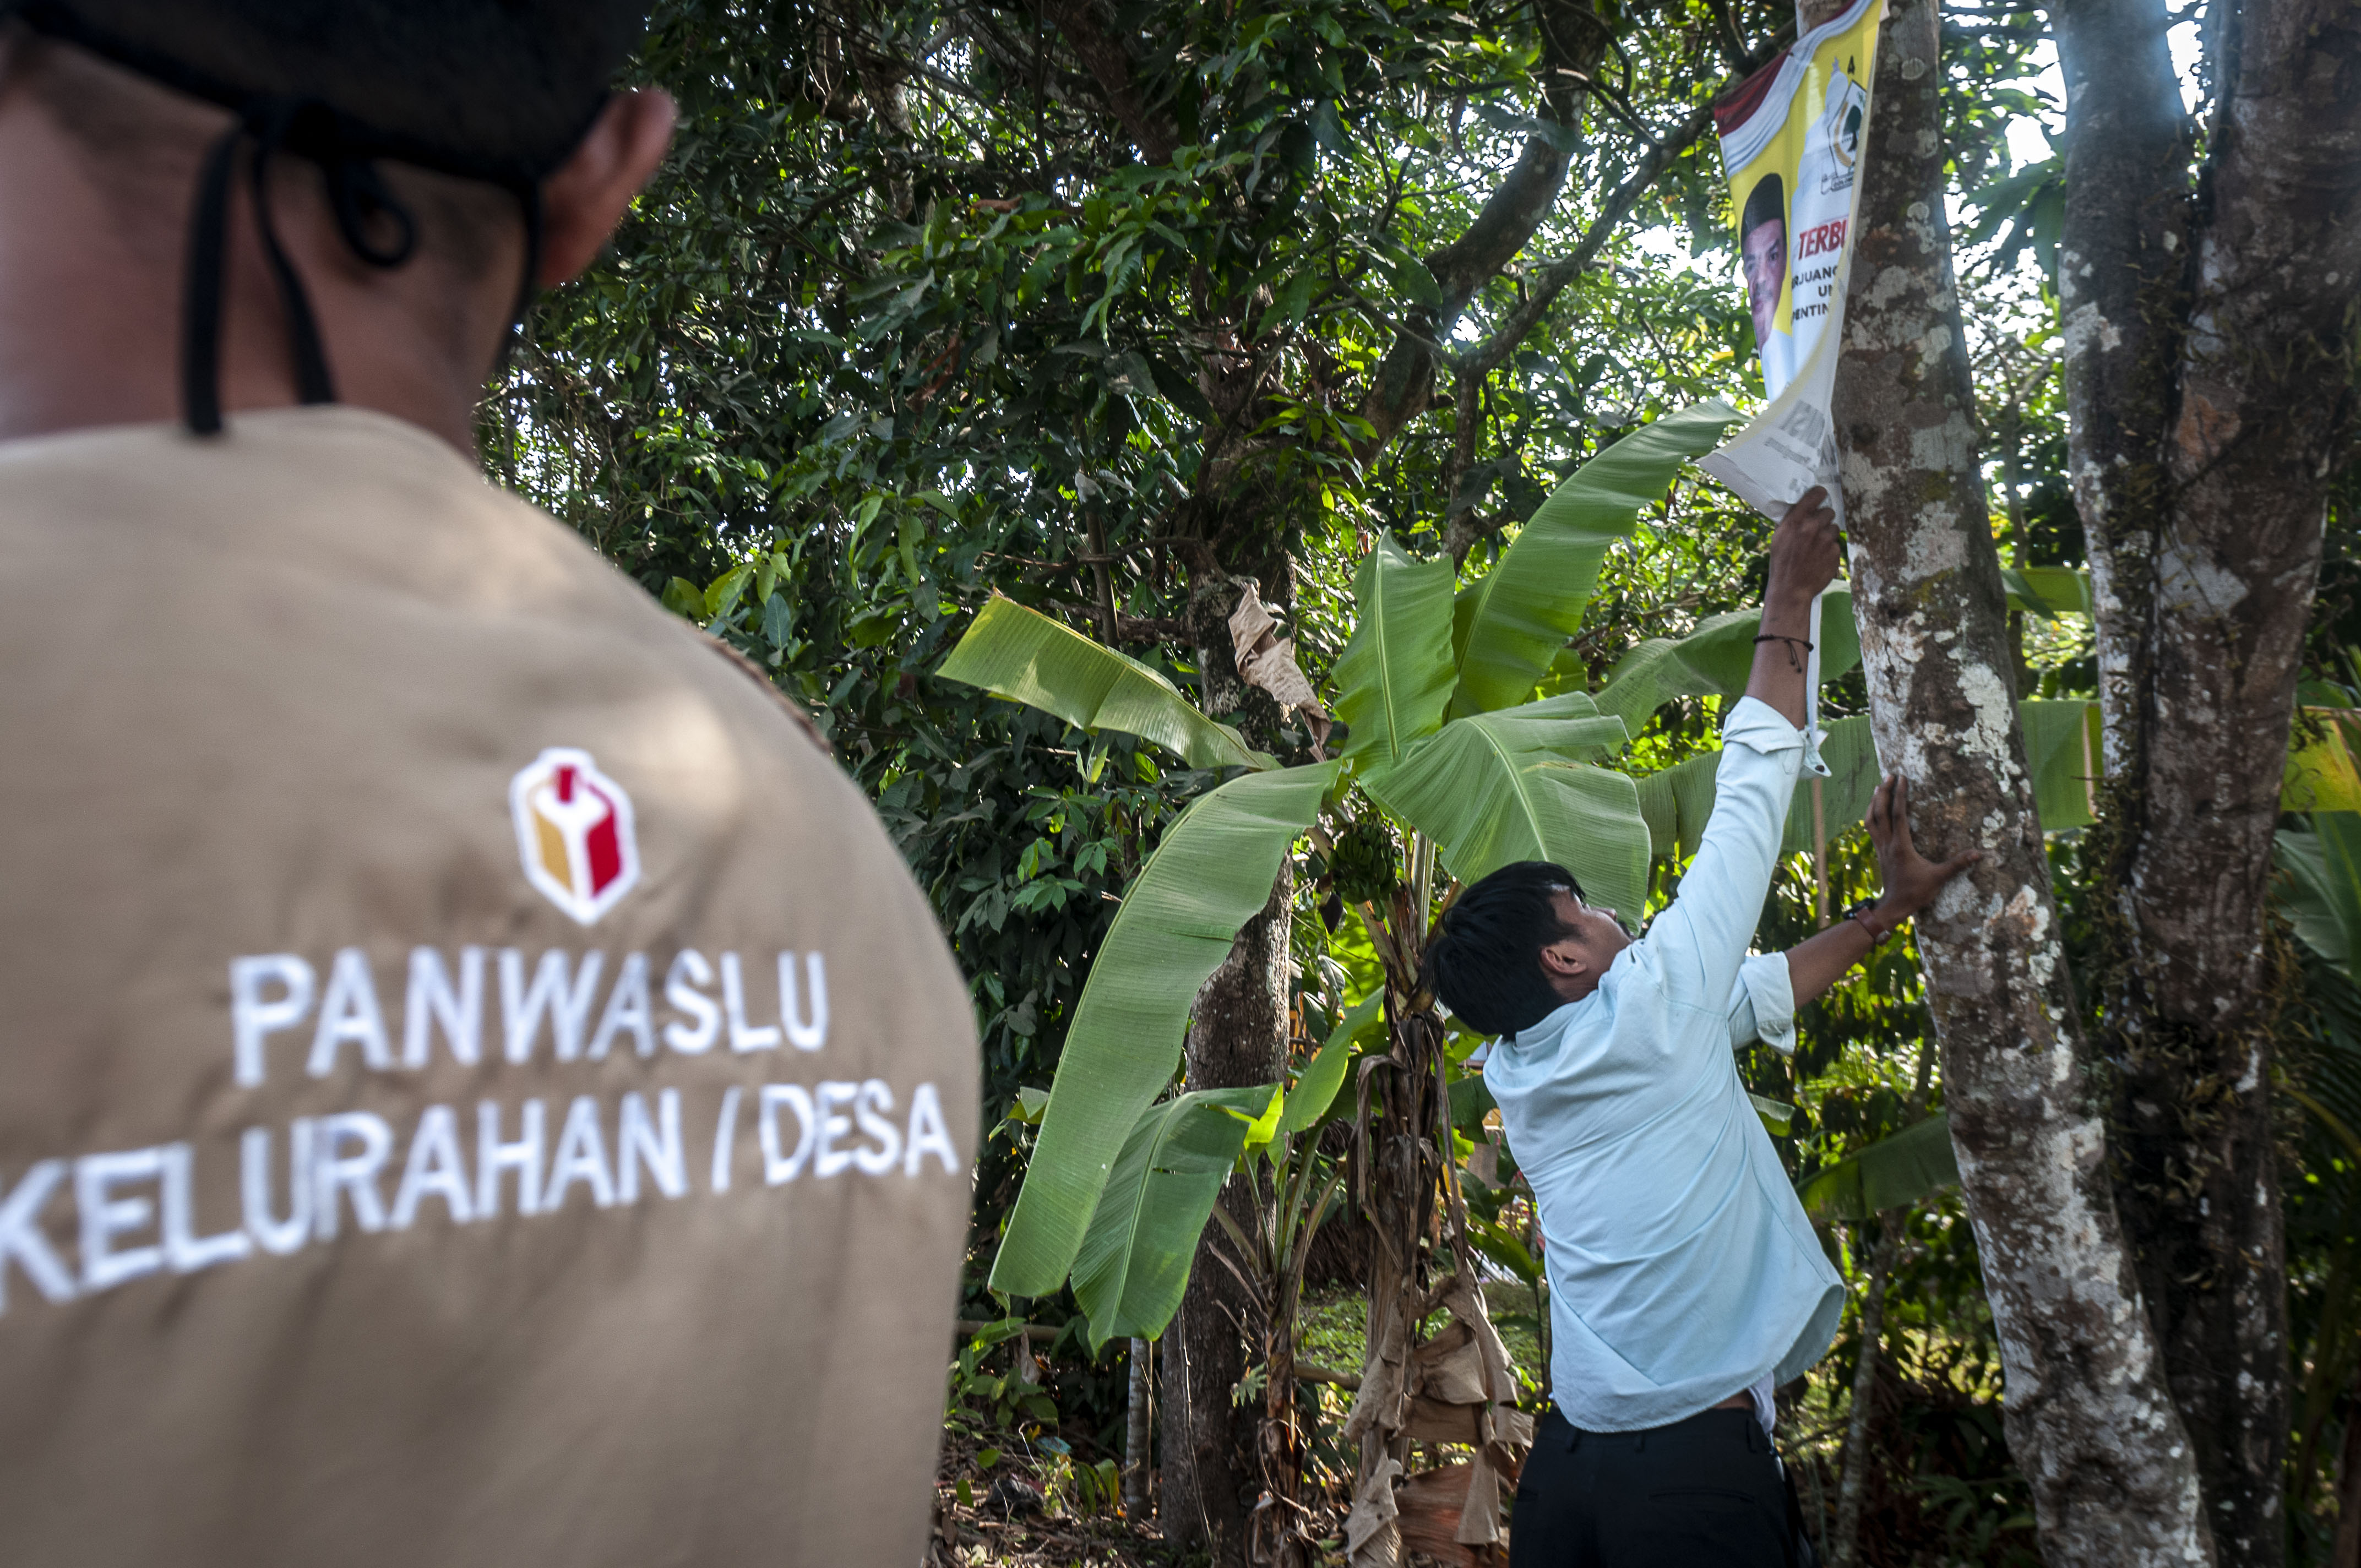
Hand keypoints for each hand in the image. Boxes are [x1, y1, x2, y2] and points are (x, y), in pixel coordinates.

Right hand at [1764, 486, 1842, 611]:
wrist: (1790, 590)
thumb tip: (1803, 508)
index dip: (1820, 494)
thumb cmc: (1781, 563)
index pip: (1815, 495)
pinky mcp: (1834, 552)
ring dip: (1827, 535)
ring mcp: (1825, 540)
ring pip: (1834, 528)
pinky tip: (1819, 558)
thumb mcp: (1778, 538)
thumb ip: (1792, 521)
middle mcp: (1811, 528)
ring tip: (1816, 547)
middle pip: (1828, 511)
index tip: (1821, 496)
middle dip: (1823, 519)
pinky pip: (1836, 545)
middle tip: (1816, 529)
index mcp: (1795, 521)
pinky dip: (1829, 550)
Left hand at [1866, 773, 1979, 921]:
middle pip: (1880, 812)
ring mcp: (1880, 847)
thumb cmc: (1916, 892)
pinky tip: (1875, 809)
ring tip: (1880, 787)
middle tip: (1890, 775)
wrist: (1894, 906)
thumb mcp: (1938, 878)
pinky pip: (1871, 828)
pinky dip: (1872, 815)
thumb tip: (1978, 854)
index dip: (1900, 796)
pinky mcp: (1878, 852)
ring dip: (1874, 802)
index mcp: (1901, 846)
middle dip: (1884, 792)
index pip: (1899, 815)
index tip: (1902, 779)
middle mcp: (1887, 844)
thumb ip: (1957, 864)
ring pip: (1871, 819)